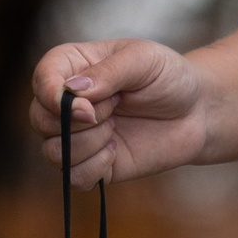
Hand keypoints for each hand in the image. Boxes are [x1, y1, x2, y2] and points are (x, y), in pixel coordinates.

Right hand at [31, 36, 210, 186]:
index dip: (54, 98)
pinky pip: (72, 178)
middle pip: (39, 120)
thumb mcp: (143, 60)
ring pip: (53, 152)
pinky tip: (115, 151)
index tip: (88, 106)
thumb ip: (108, 72)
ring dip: (87, 144)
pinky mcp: (93, 164)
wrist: (197, 112)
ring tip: (117, 127)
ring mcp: (78, 136)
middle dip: (78, 121)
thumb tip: (73, 91)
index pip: (42, 81)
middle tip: (116, 109)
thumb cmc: (168, 77)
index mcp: (71, 67)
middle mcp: (66, 103)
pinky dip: (92, 169)